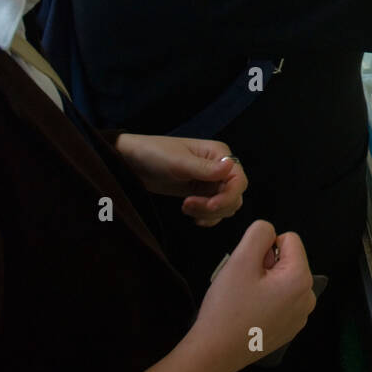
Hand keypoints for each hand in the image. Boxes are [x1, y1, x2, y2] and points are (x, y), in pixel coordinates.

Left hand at [114, 133, 247, 226]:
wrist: (132, 162)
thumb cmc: (155, 154)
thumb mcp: (179, 162)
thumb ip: (205, 169)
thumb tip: (231, 168)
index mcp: (219, 154)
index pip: (239, 180)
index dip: (229, 196)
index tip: (211, 206)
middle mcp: (220, 168)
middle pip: (235, 195)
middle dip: (216, 206)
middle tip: (188, 206)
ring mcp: (211, 182)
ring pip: (226, 205)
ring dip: (209, 212)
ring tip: (185, 207)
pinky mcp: (201, 194)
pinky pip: (215, 211)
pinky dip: (208, 217)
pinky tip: (193, 217)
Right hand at [191, 221, 314, 371]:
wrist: (214, 354)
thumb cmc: (227, 308)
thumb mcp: (240, 260)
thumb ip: (259, 234)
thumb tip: (269, 233)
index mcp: (301, 279)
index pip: (289, 239)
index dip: (264, 247)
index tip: (249, 269)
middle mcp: (308, 298)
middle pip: (287, 260)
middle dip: (265, 266)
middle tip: (244, 286)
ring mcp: (300, 316)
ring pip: (282, 280)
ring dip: (265, 283)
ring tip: (245, 301)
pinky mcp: (289, 329)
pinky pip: (280, 300)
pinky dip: (266, 301)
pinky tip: (249, 315)